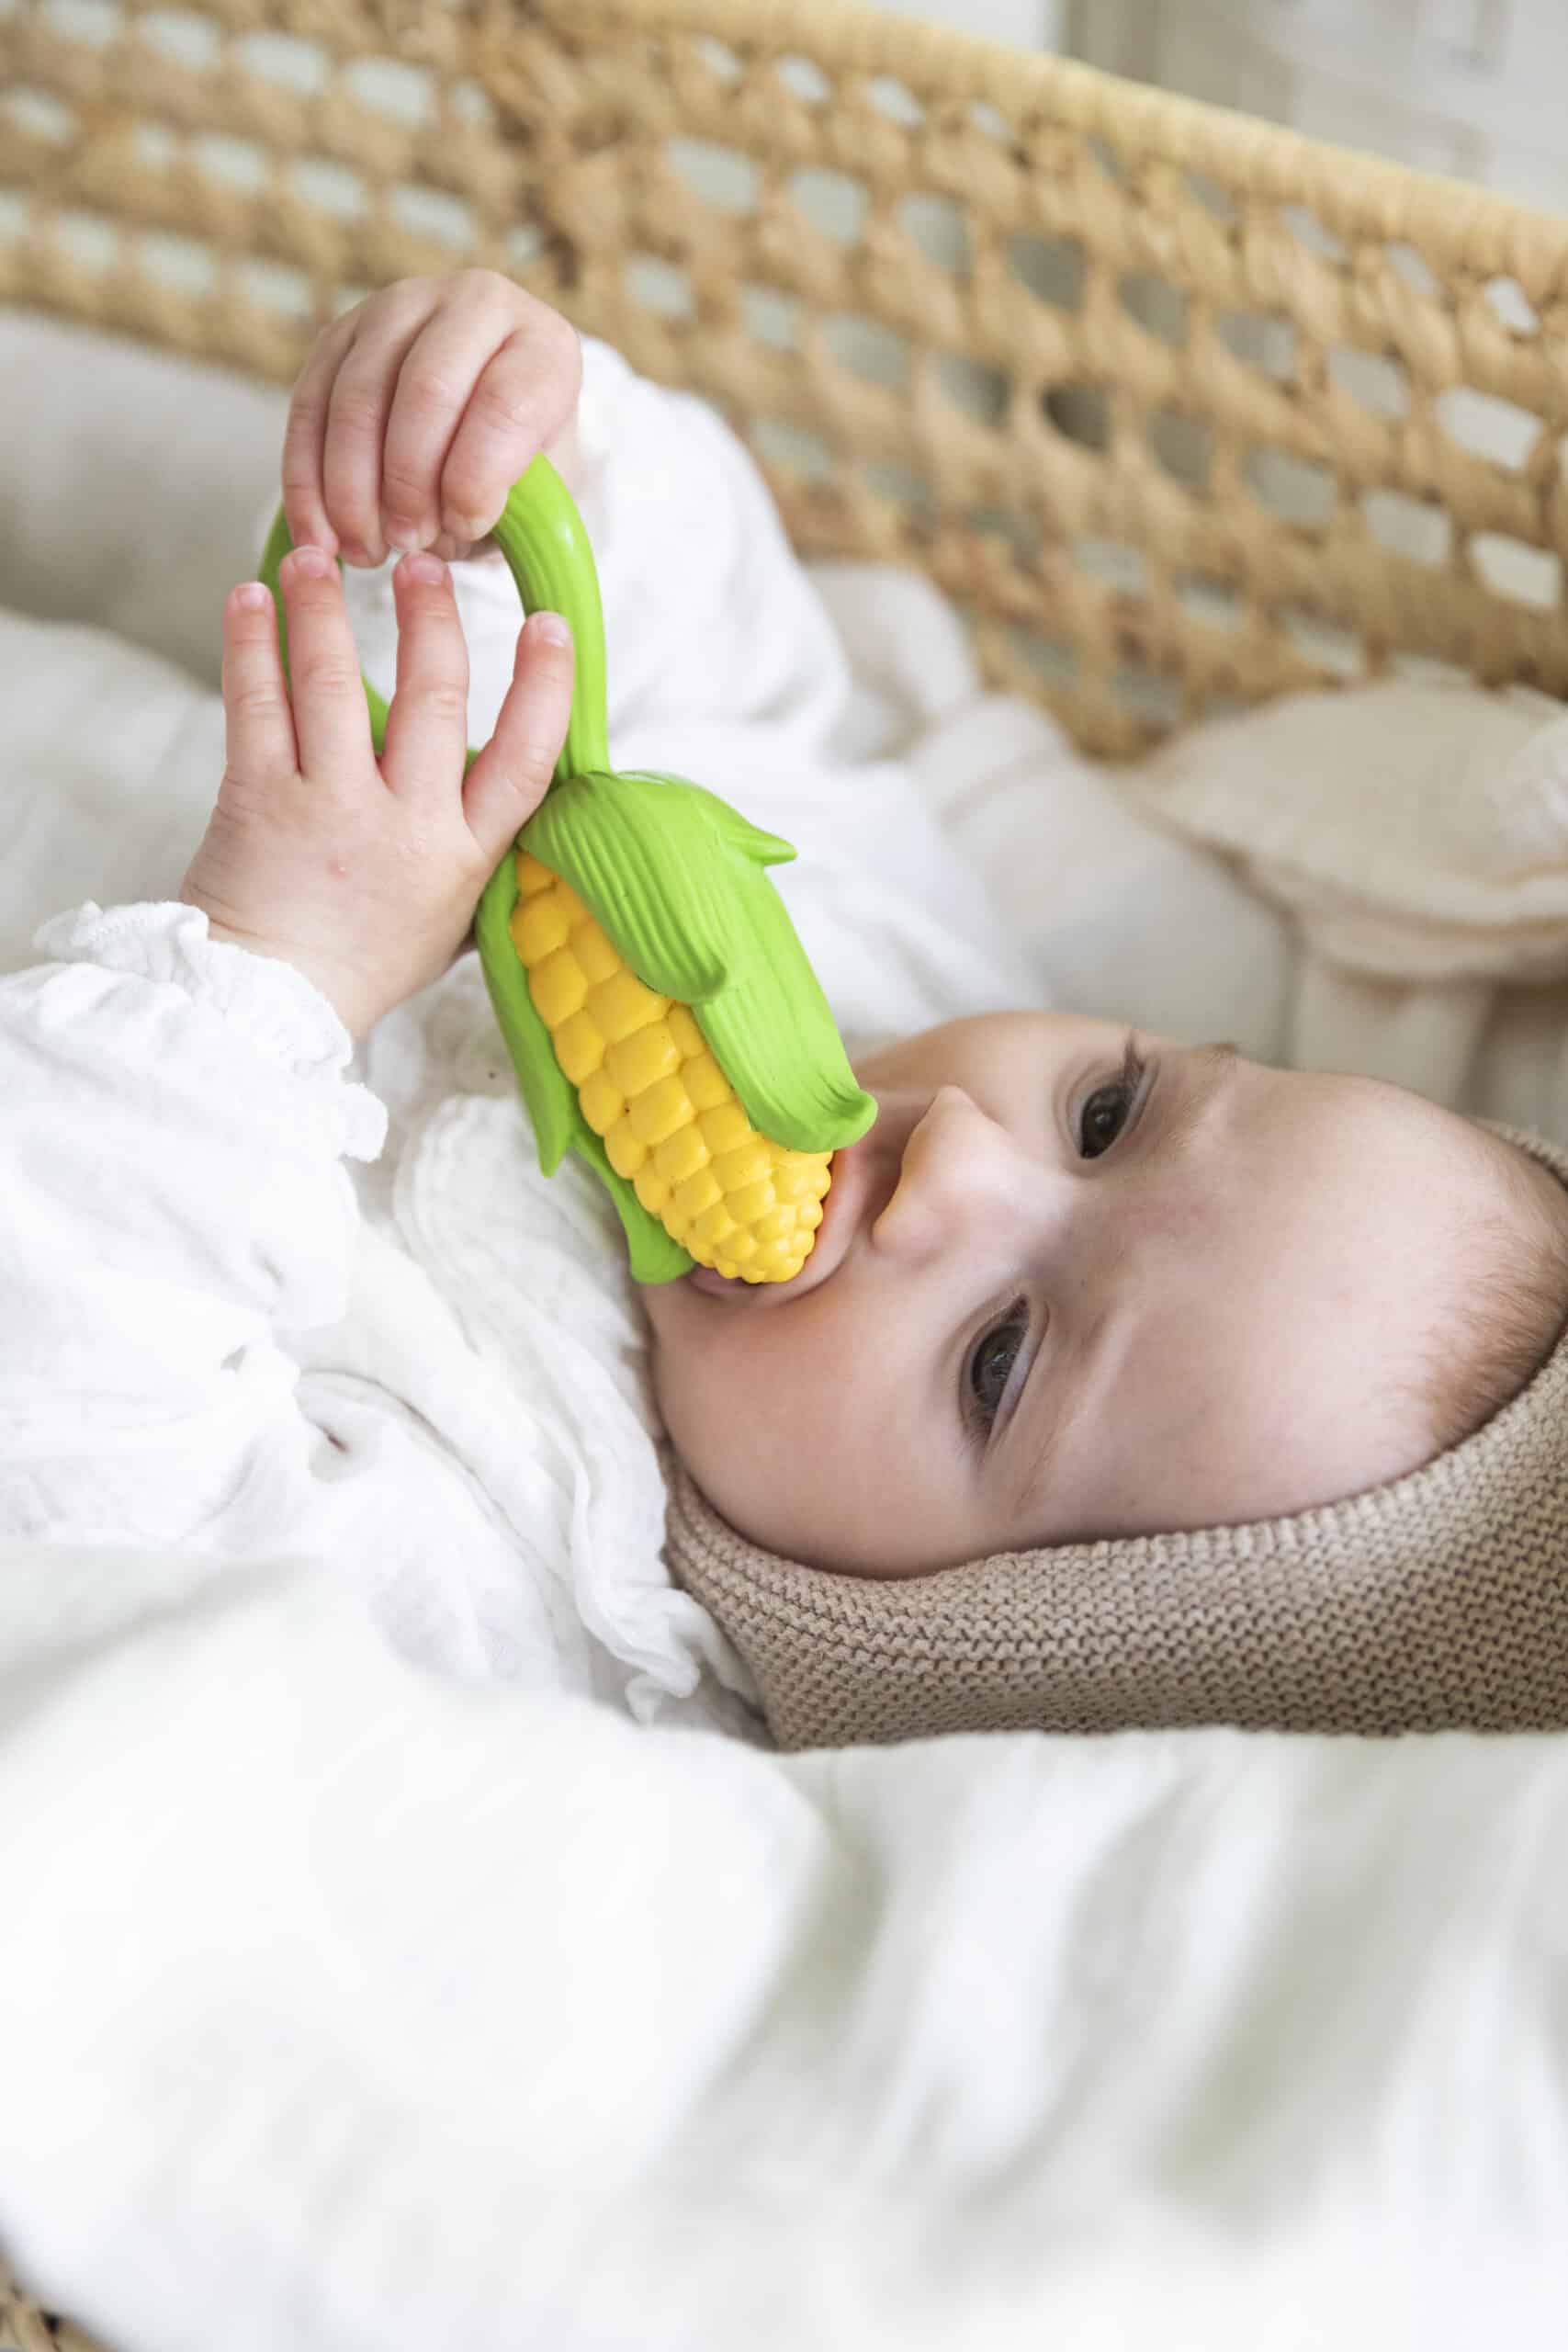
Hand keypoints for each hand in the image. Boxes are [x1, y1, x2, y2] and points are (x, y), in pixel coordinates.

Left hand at [179, 546, 572, 1037]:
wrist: (269, 1006)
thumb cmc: (363, 962)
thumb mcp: (449, 918)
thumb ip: (478, 850)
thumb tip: (512, 788)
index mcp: (463, 855)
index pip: (522, 761)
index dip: (543, 689)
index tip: (548, 626)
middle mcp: (404, 825)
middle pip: (433, 699)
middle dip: (431, 619)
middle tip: (424, 564)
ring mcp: (329, 808)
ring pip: (336, 684)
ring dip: (326, 610)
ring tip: (318, 559)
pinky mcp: (258, 799)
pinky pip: (256, 704)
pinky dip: (252, 644)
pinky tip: (249, 599)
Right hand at [281, 268, 582, 566]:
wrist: (483, 419)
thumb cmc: (520, 465)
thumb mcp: (539, 490)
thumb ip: (508, 509)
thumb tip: (439, 533)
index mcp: (542, 344)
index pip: (506, 403)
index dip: (476, 478)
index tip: (464, 528)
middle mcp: (474, 305)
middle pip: (426, 392)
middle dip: (408, 483)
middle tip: (407, 543)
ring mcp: (399, 309)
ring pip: (358, 399)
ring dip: (352, 489)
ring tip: (366, 551)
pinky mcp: (340, 333)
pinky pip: (309, 406)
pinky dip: (308, 481)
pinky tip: (321, 536)